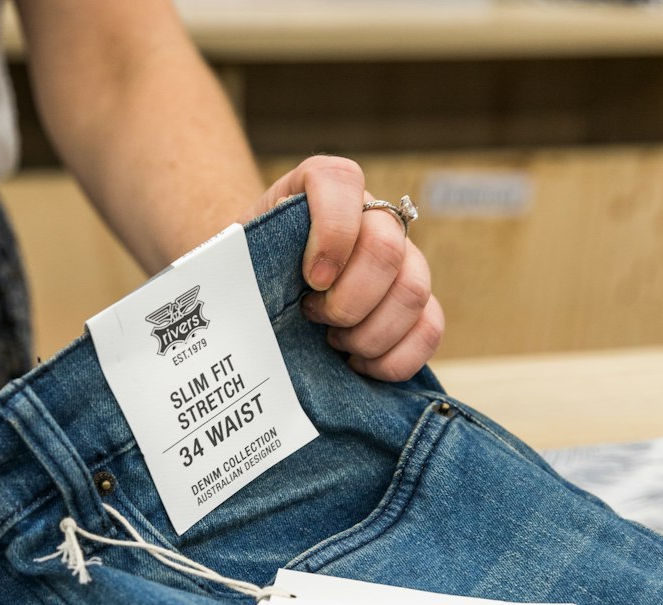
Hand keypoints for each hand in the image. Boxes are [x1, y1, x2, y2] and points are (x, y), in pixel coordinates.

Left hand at [242, 155, 444, 381]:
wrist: (262, 294)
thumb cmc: (248, 273)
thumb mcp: (232, 257)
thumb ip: (241, 256)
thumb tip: (243, 294)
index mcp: (323, 189)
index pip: (340, 182)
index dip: (332, 233)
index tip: (309, 280)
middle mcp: (371, 217)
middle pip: (387, 247)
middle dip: (349, 299)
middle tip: (314, 318)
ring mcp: (401, 261)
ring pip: (413, 291)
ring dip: (368, 333)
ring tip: (333, 345)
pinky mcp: (415, 306)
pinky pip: (429, 329)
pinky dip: (394, 358)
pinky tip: (358, 364)